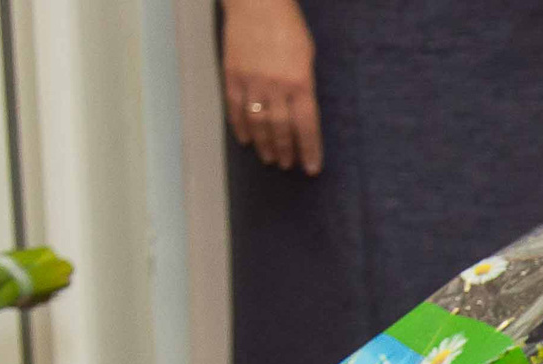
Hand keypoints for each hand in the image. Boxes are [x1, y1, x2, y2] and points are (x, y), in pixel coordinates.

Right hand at [222, 0, 322, 173]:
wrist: (257, 3)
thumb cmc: (288, 27)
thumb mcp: (307, 57)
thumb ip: (304, 86)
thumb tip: (301, 114)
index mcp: (301, 83)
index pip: (307, 127)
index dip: (310, 150)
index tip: (311, 168)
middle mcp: (276, 87)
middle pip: (281, 130)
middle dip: (285, 151)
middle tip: (286, 165)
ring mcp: (252, 82)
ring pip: (258, 124)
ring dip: (264, 145)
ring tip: (269, 159)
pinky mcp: (232, 75)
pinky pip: (235, 108)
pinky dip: (240, 127)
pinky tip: (246, 140)